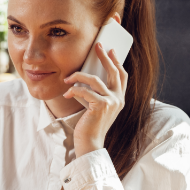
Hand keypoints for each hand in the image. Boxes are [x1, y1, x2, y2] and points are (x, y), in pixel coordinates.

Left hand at [63, 42, 127, 157]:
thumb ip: (95, 94)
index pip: (122, 76)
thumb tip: (84, 79)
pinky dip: (74, 90)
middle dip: (104, 57)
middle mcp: (119, 99)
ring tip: (68, 78)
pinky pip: (85, 91)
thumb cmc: (90, 126)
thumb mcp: (95, 107)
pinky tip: (67, 93)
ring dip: (78, 76)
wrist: (90, 143)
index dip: (117, 62)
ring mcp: (111, 102)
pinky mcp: (101, 106)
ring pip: (94, 80)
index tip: (111, 50)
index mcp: (119, 99)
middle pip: (113, 72)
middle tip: (97, 45)